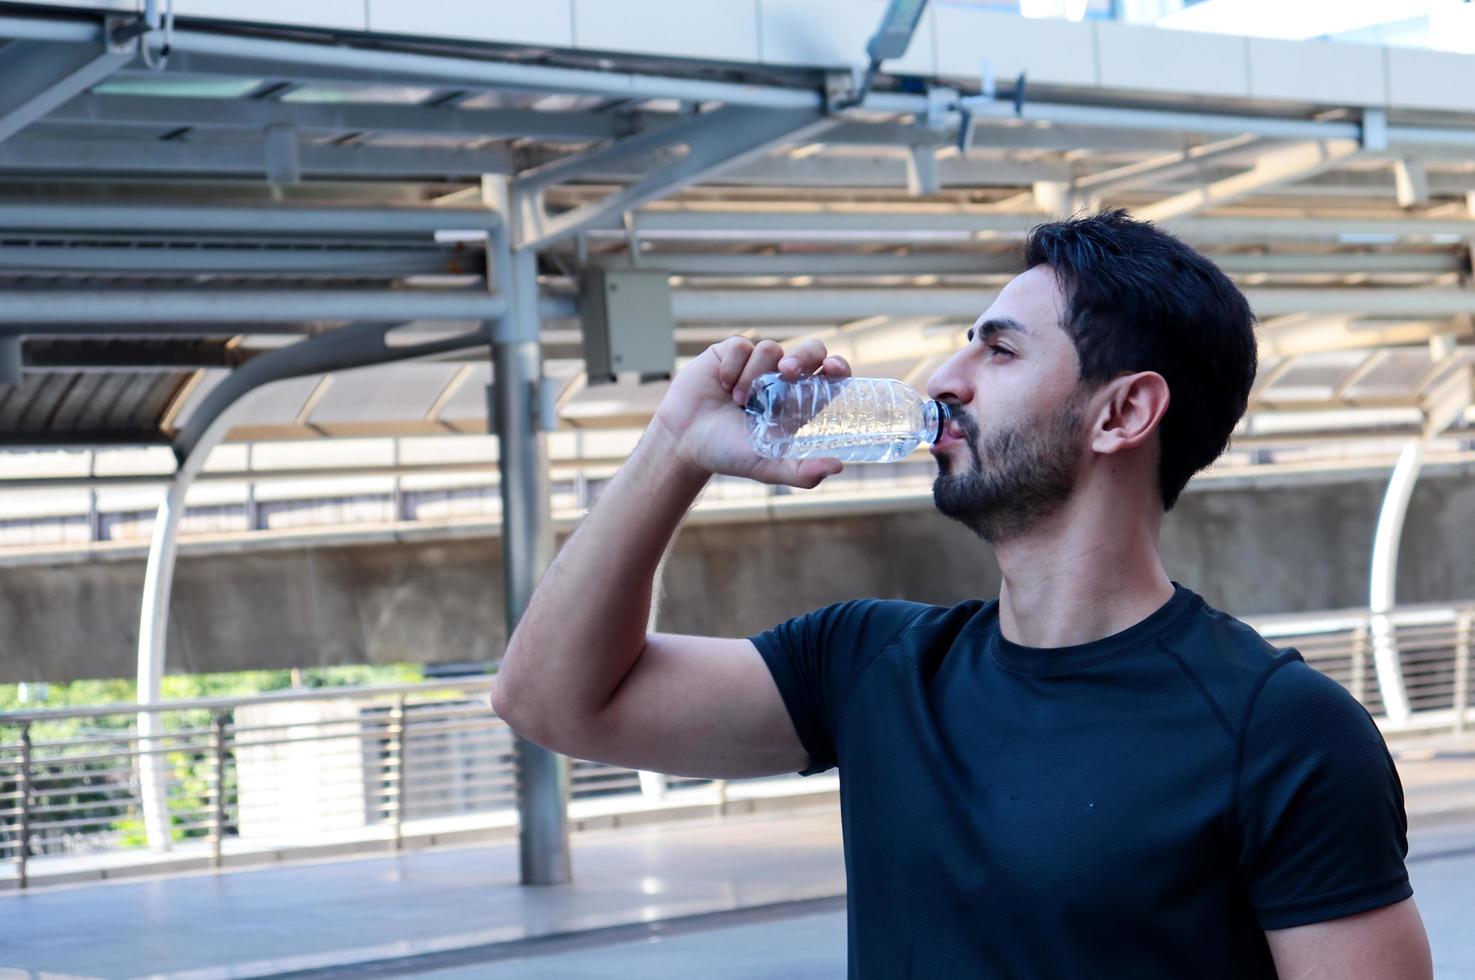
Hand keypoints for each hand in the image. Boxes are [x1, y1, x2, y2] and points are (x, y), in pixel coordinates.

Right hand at [652, 336, 850, 487]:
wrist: (684, 441)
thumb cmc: (726, 454)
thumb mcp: (766, 466)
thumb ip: (800, 472)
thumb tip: (838, 467)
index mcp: (797, 402)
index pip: (828, 376)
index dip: (837, 367)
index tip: (833, 369)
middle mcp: (780, 380)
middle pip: (810, 349)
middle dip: (803, 356)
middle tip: (786, 371)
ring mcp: (756, 364)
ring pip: (770, 349)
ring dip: (753, 375)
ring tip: (736, 400)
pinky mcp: (729, 353)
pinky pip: (741, 346)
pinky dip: (732, 366)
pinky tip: (721, 385)